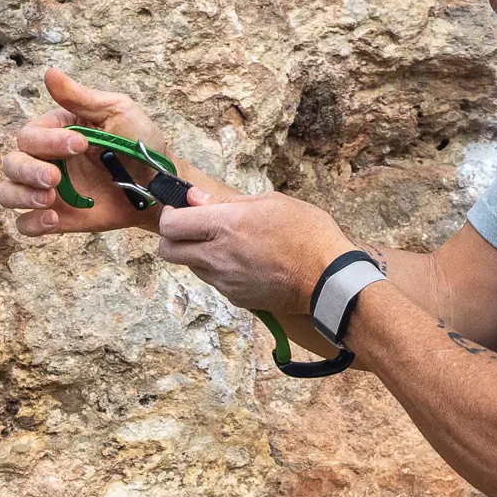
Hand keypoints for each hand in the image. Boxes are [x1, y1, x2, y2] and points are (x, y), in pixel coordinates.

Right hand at [0, 69, 170, 235]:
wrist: (160, 186)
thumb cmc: (140, 143)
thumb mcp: (117, 111)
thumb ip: (81, 97)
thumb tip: (49, 73)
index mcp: (55, 131)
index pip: (31, 134)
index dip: (49, 141)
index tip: (82, 145)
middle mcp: (45, 159)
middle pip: (12, 163)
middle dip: (28, 171)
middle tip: (55, 178)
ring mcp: (49, 190)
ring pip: (8, 193)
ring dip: (21, 196)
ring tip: (49, 199)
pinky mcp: (58, 217)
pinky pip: (25, 225)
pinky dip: (30, 224)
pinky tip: (52, 220)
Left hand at [156, 192, 355, 315]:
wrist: (328, 278)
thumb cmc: (307, 233)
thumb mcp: (270, 202)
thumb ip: (227, 202)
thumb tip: (195, 199)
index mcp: (226, 226)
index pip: (171, 225)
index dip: (170, 215)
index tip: (181, 210)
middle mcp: (218, 256)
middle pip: (168, 252)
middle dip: (173, 238)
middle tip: (193, 228)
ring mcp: (225, 281)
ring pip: (191, 267)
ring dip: (198, 254)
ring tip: (228, 244)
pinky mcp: (236, 297)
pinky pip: (214, 282)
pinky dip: (220, 271)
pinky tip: (244, 262)